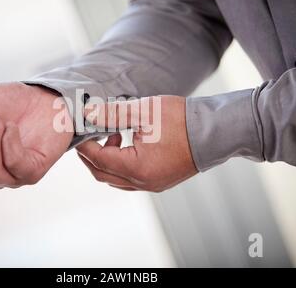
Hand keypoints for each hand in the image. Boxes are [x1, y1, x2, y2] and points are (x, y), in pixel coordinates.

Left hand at [76, 96, 196, 191]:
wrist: (215, 131)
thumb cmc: (182, 119)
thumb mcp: (143, 111)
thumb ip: (112, 113)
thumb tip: (87, 114)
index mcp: (137, 168)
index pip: (99, 159)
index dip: (85, 144)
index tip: (79, 129)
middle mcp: (143, 182)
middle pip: (103, 174)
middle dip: (91, 155)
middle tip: (89, 135)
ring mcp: (153, 185)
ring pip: (117, 179)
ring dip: (107, 160)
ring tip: (113, 135)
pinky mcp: (160, 181)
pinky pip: (131, 178)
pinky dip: (121, 164)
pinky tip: (127, 144)